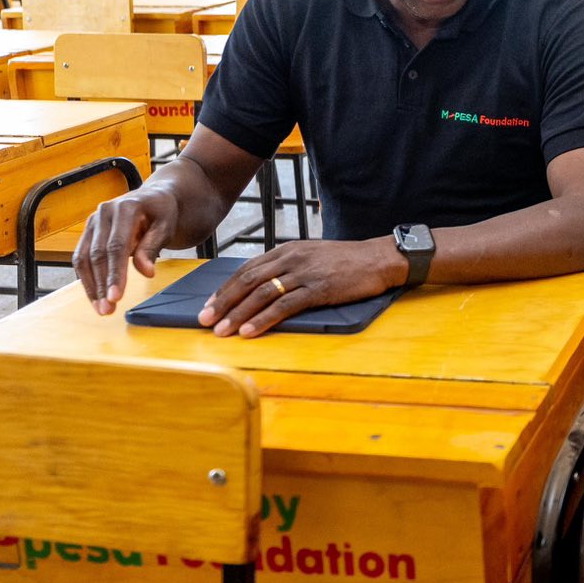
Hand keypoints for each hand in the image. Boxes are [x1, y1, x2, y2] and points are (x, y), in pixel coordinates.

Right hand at [73, 185, 183, 314]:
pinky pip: (81, 257)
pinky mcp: (89, 231)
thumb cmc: (162, 212)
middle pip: (97, 254)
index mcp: (125, 208)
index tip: (116, 297)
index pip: (116, 246)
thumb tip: (146, 271)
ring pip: (84, 258)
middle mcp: (104, 212)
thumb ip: (153, 246)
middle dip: (101, 284)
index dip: (115, 273)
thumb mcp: (166, 226)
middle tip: (107, 309)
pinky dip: (87, 278)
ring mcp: (93, 221)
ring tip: (101, 308)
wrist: (154, 197)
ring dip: (90, 285)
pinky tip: (95, 295)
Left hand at [197, 239, 406, 338]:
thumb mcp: (312, 256)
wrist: (379, 258)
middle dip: (223, 302)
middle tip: (204, 321)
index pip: (246, 269)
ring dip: (238, 314)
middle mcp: (290, 258)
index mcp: (286, 250)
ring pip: (261, 294)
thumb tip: (264, 287)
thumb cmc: (347, 261)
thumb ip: (288, 268)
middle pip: (247, 281)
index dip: (225, 289)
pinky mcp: (318, 289)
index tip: (210, 305)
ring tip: (221, 331)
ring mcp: (304, 273)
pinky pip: (284, 305)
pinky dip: (263, 319)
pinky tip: (250, 331)